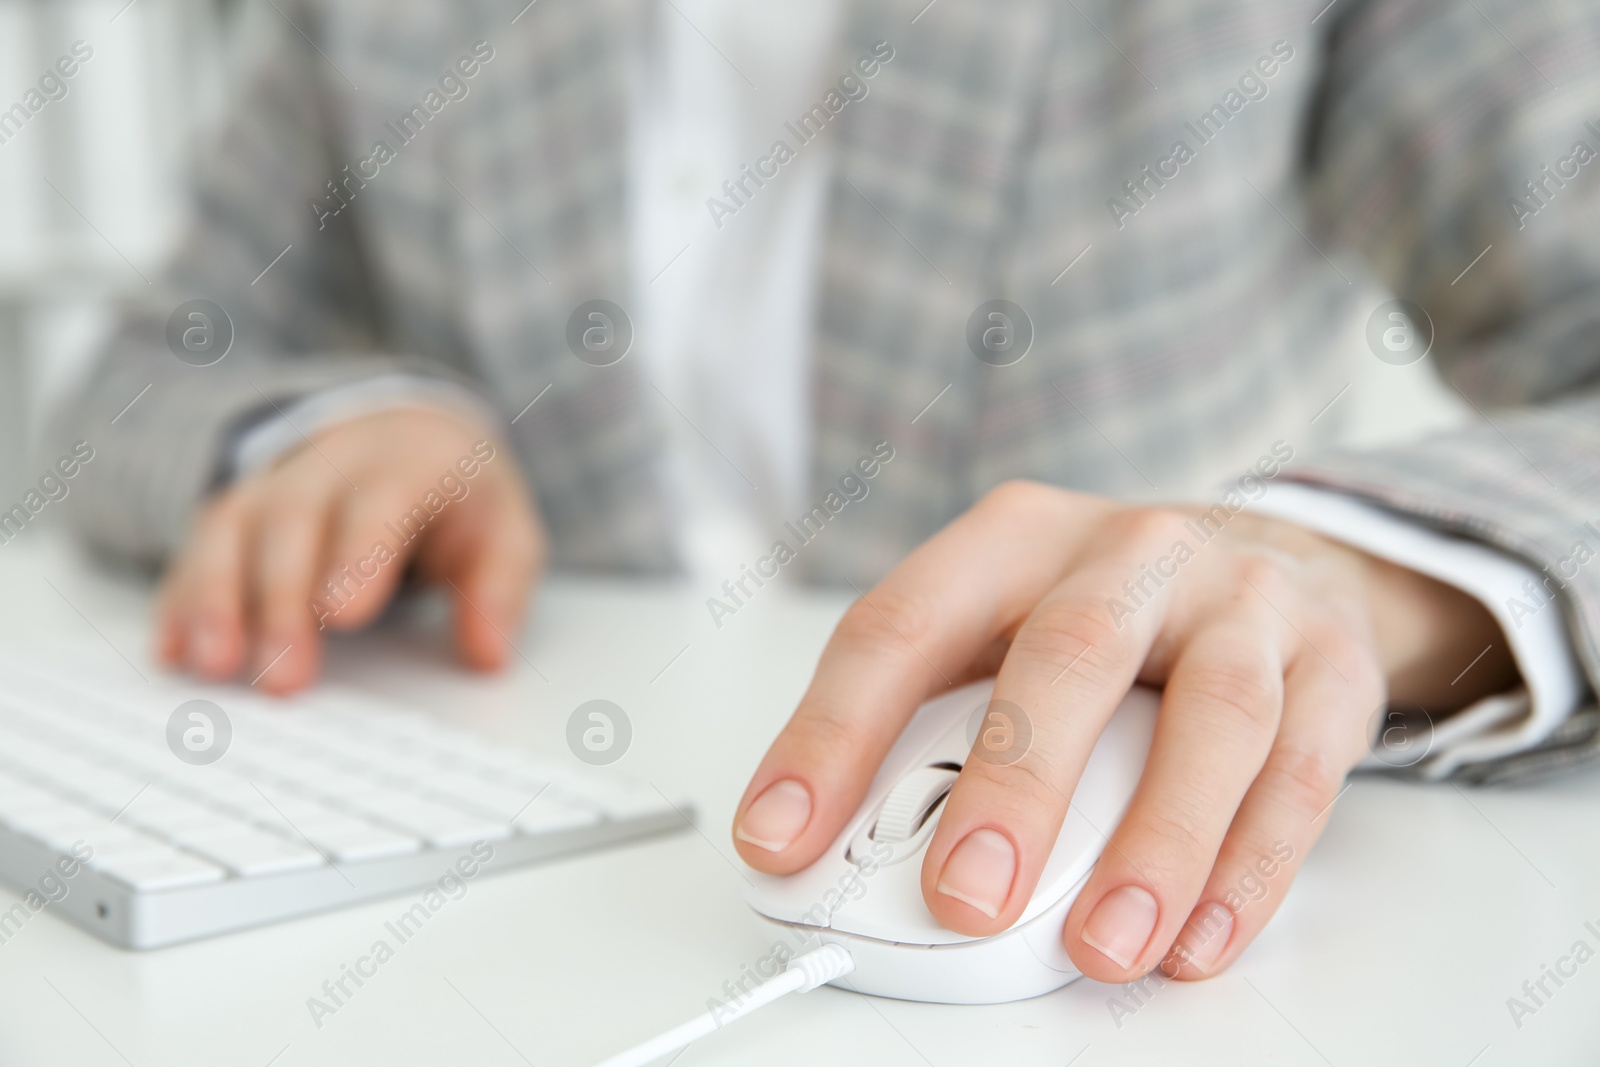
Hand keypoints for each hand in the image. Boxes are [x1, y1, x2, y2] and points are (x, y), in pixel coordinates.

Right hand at [156, 407, 543, 693]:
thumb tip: (489, 653)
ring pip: (232, 531)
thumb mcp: (504, 531)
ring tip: (214, 666)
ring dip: (216, 599)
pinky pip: (197, 552)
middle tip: (282, 677)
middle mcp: (328, 466)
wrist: (404, 435)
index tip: (343, 614)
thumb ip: (500, 588)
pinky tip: (172, 652)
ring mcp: (272, 486)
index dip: (358, 554)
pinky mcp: (234, 517)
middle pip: (293, 523)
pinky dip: (182, 601)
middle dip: (281, 601)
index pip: (378, 502)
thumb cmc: (456, 499)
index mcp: (406, 464)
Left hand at [732, 482, 1514, 979]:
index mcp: (1013, 540)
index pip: (901, 625)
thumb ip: (929, 722)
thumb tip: (831, 846)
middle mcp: (1129, 554)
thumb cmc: (1108, 613)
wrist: (1275, 554)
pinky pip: (1301, 770)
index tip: (781, 838)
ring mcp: (1240, 601)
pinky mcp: (1330, 664)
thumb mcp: (1001, 630)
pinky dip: (1250, 867)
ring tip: (1101, 944)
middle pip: (1067, 654)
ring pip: (1211, 716)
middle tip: (963, 895)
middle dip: (1013, 784)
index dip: (831, 733)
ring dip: (1155, 843)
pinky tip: (1198, 936)